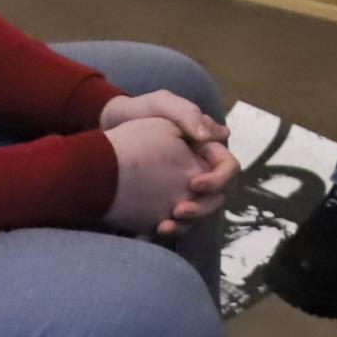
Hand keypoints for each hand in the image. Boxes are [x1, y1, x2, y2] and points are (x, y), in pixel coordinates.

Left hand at [99, 93, 234, 231]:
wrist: (108, 127)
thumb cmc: (138, 110)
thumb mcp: (161, 104)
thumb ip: (187, 114)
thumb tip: (213, 136)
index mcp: (206, 147)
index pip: (228, 168)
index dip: (218, 180)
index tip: (193, 184)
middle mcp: (200, 168)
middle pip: (217, 197)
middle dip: (201, 209)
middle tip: (177, 212)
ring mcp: (183, 186)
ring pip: (197, 213)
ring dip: (185, 225)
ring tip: (162, 227)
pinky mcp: (165, 199)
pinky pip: (175, 219)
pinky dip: (165, 228)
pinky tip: (148, 232)